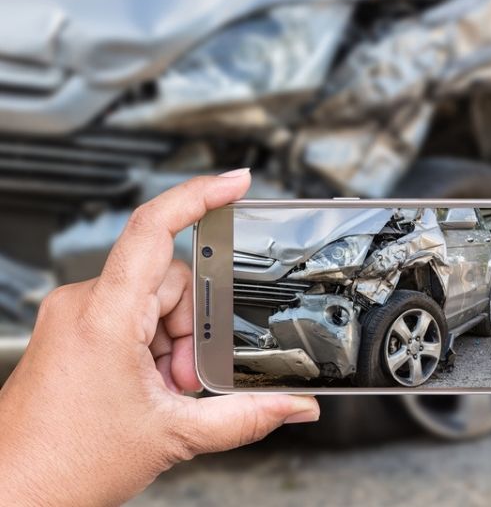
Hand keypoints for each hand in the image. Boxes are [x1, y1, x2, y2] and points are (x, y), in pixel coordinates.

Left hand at [0, 170, 318, 506]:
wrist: (12, 494)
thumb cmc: (63, 466)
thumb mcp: (172, 436)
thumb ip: (246, 416)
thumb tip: (294, 405)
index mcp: (104, 316)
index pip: (154, 228)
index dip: (200, 195)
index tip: (235, 182)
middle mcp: (83, 304)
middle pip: (170, 280)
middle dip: (194, 328)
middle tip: (187, 377)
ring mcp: (75, 317)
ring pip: (154, 302)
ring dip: (175, 343)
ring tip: (164, 391)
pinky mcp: (73, 331)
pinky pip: (131, 317)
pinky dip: (153, 346)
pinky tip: (150, 386)